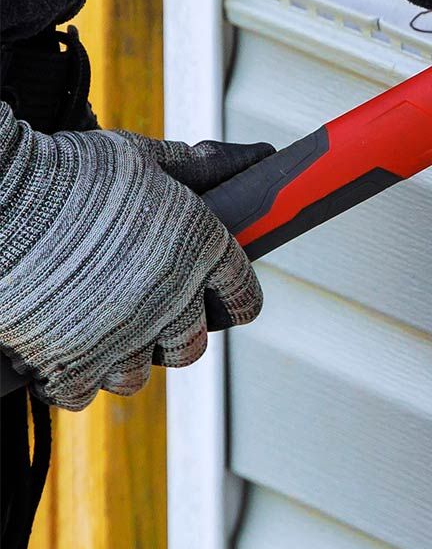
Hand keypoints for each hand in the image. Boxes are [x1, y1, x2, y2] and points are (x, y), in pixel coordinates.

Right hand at [0, 107, 273, 408]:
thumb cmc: (69, 169)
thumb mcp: (142, 157)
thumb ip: (199, 168)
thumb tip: (259, 155)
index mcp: (204, 249)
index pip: (244, 298)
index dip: (229, 299)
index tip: (215, 299)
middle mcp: (172, 300)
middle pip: (190, 347)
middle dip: (171, 334)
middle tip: (141, 312)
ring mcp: (122, 338)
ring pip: (136, 375)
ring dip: (118, 358)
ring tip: (93, 328)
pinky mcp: (70, 364)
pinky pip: (81, 393)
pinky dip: (68, 378)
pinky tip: (55, 349)